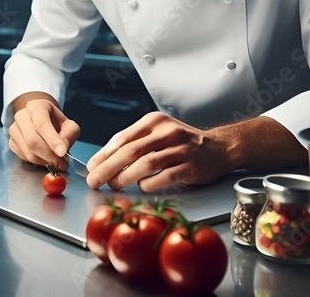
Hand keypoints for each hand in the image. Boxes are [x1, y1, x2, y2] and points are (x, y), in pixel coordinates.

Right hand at [7, 97, 79, 169]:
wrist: (41, 121)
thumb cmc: (55, 122)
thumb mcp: (68, 124)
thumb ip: (69, 134)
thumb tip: (62, 149)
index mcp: (36, 107)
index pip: (41, 124)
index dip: (52, 140)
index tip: (62, 153)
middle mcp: (22, 116)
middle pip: (33, 140)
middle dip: (50, 155)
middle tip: (62, 163)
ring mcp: (14, 129)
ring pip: (28, 152)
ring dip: (44, 161)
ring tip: (56, 161)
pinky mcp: (11, 142)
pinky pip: (24, 157)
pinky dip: (37, 162)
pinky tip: (45, 158)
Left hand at [85, 112, 307, 192]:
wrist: (219, 148)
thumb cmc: (181, 144)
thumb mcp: (158, 134)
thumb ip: (135, 144)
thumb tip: (104, 161)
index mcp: (154, 121)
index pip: (123, 137)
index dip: (104, 153)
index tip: (91, 167)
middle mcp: (167, 132)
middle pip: (131, 150)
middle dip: (108, 167)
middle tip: (94, 180)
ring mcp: (180, 149)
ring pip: (146, 163)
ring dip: (125, 176)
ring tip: (113, 186)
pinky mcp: (190, 166)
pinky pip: (165, 176)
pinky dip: (149, 183)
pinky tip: (141, 187)